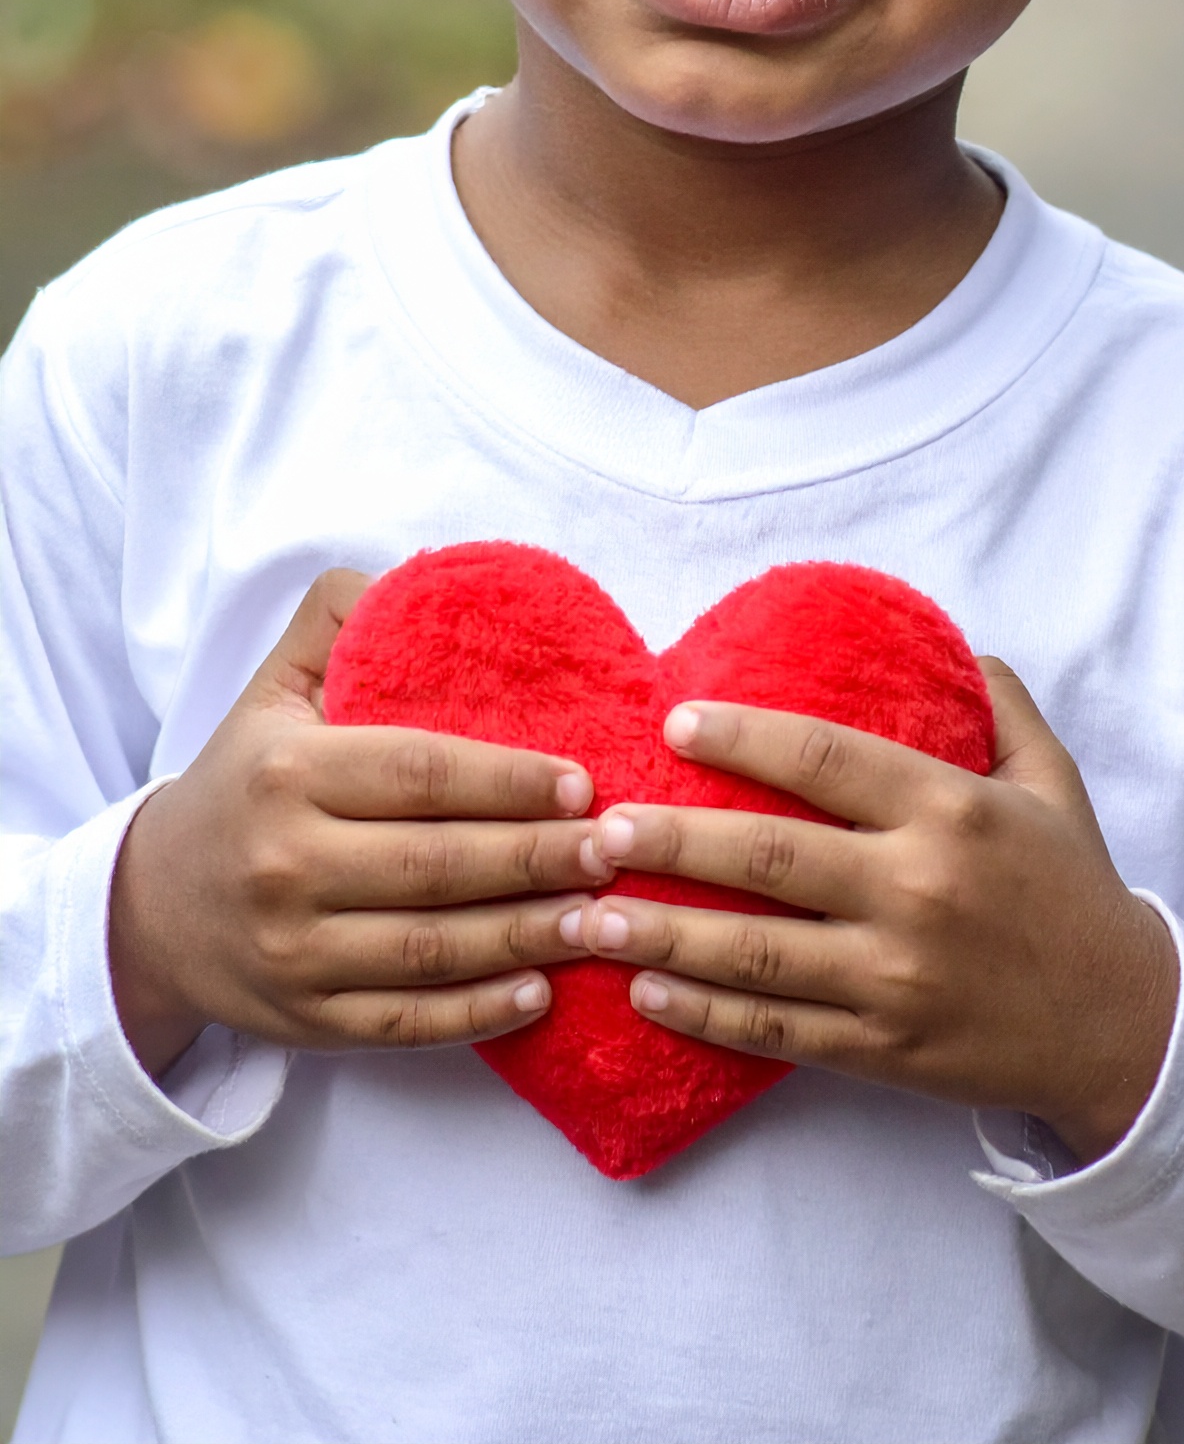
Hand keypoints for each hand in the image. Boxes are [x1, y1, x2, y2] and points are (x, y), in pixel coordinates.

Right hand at [109, 570, 604, 1078]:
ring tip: (599, 917)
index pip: (420, 773)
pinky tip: (539, 990)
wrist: (152, 905)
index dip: (509, 779)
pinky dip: (477, 1012)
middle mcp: (286, 864)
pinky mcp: (305, 1019)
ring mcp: (294, 951)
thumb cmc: (242, 781)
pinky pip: (405, 1022)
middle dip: (539, 858)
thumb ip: (338, 619)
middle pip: (438, 865)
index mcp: (287, 773)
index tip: (582, 782)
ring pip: (431, 950)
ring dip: (526, 936)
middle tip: (615, 850)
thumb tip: (409, 579)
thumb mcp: (272, 690)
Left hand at [566, 662, 1177, 1162]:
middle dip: (671, 841)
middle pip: (768, 859)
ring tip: (589, 913)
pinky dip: (705, 1014)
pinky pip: (777, 1029)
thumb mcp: (1052, 782)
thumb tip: (957, 643)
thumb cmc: (1074, 892)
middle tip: (599, 826)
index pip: (825, 760)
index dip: (743, 738)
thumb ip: (1000, 707)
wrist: (1124, 1028)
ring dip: (662, 932)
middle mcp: (916, 890)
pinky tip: (647, 994)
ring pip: (755, 951)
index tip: (674, 724)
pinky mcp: (883, 1049)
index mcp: (950, 811)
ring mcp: (895, 978)